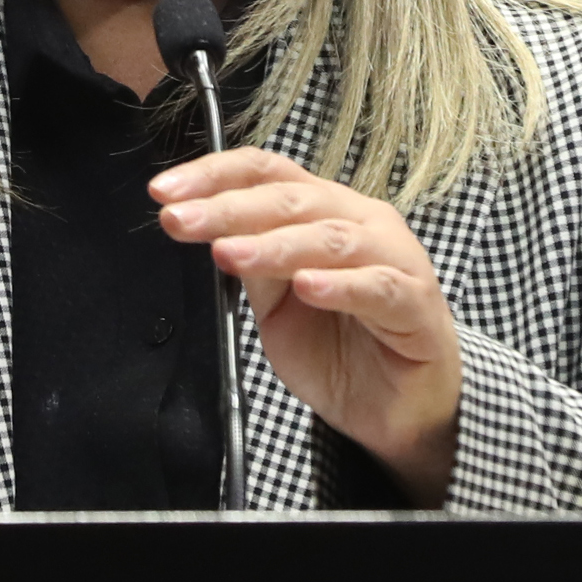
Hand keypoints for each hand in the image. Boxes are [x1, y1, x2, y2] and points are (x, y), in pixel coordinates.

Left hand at [153, 148, 459, 505]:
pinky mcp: (416, 304)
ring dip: (273, 244)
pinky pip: (378, 287)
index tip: (165, 192)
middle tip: (179, 221)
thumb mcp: (276, 303)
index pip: (267, 173)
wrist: (398, 409)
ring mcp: (394, 258)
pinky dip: (340, 285)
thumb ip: (249, 263)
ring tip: (229, 253)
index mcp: (324, 209)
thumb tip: (200, 227)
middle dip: (228, 208)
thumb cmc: (343, 346)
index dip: (213, 176)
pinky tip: (307, 286)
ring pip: (330, 237)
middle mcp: (361, 220)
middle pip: (291, 198)